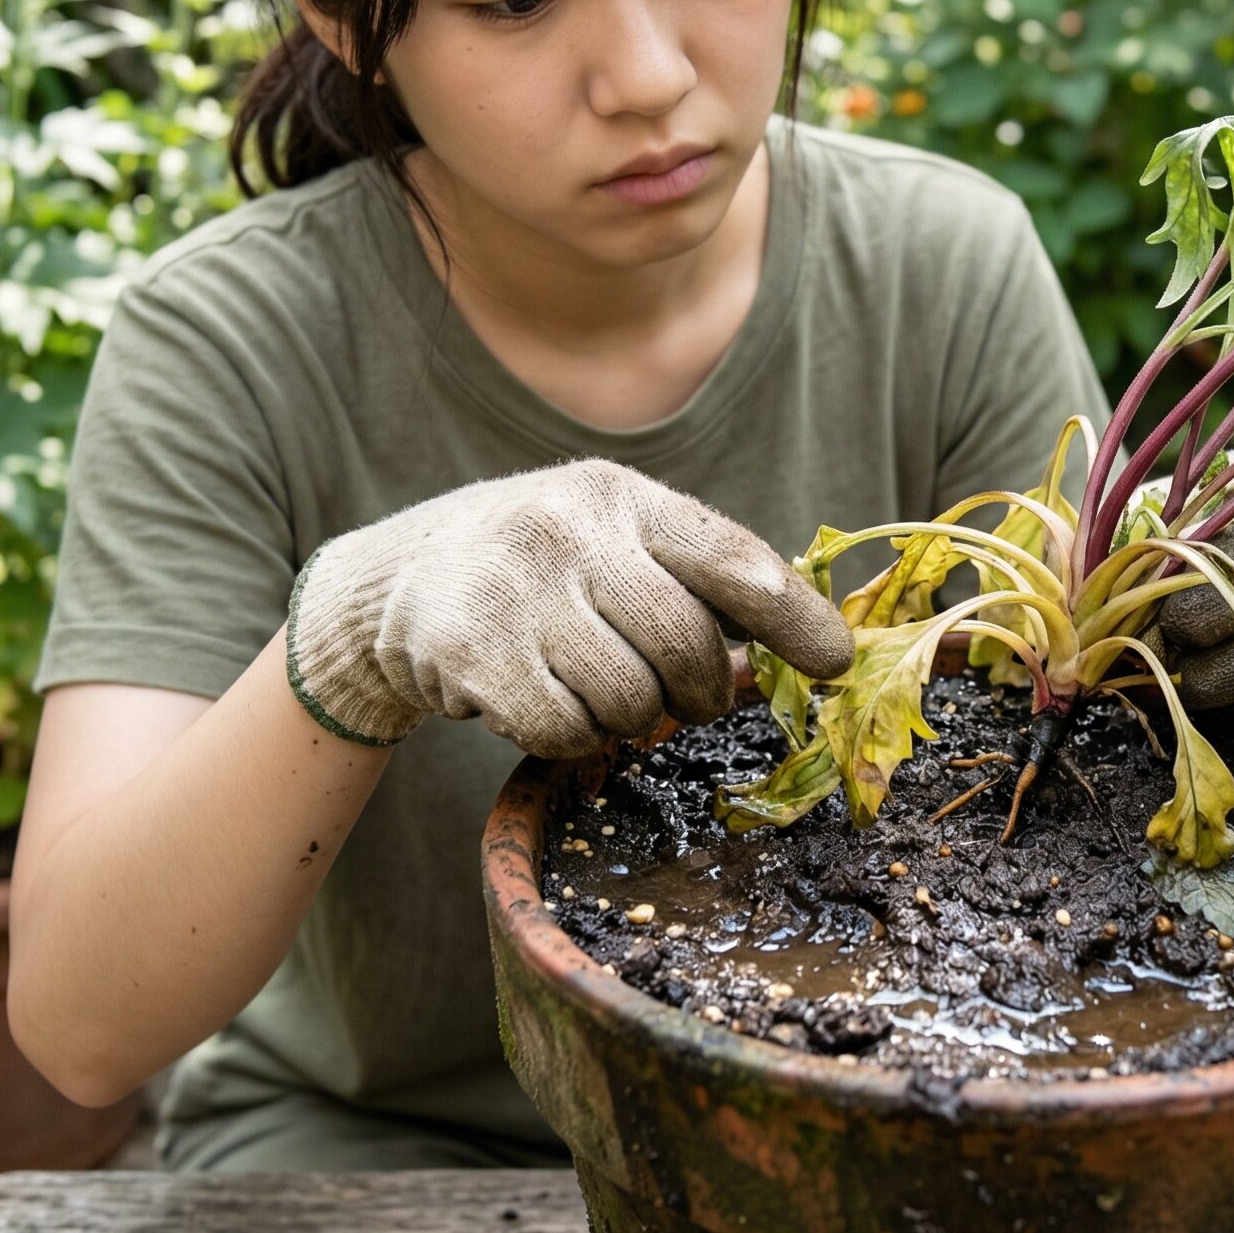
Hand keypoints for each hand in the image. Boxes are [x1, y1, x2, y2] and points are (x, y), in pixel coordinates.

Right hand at [284, 459, 854, 757]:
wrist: (398, 579)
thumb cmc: (544, 566)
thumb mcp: (613, 537)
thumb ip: (695, 575)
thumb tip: (814, 642)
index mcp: (622, 495)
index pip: (731, 557)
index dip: (794, 617)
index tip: (835, 662)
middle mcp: (570, 530)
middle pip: (685, 644)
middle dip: (701, 690)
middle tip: (689, 700)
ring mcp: (516, 589)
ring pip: (628, 698)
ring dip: (629, 715)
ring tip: (599, 686)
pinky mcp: (471, 653)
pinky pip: (567, 732)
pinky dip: (573, 737)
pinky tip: (546, 701)